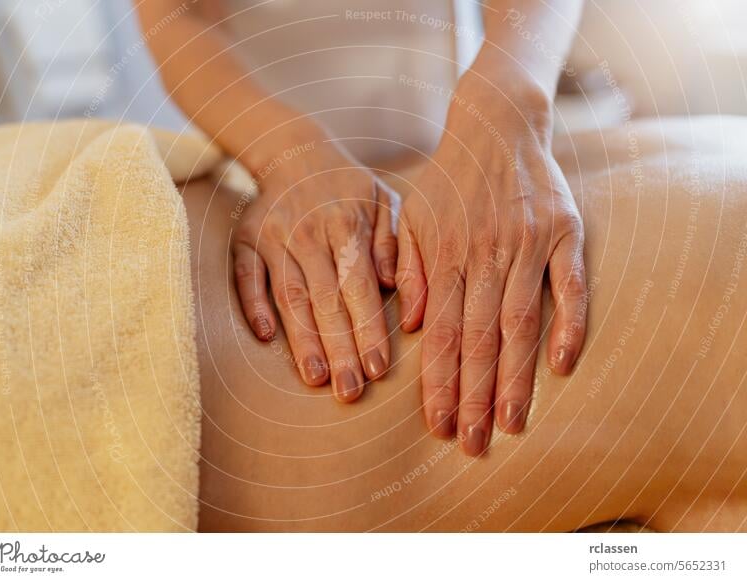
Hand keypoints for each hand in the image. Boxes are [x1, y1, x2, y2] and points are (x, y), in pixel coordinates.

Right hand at [234, 123, 398, 401]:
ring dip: (302, 339)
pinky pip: (246, 277)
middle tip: (350, 391)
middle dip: (339, 348)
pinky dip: (254, 305)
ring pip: (289, 295)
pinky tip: (266, 338)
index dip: (369, 329)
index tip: (379, 369)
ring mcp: (274, 237)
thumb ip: (392, 243)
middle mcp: (309, 232)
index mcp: (347, 224)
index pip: (360, 287)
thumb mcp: (383, 201)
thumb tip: (390, 286)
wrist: (295, 152)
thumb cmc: (349, 187)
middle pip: (325, 299)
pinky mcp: (245, 240)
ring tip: (315, 378)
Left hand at [396, 72, 587, 455]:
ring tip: (511, 423)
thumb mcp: (413, 218)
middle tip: (472, 442)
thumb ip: (409, 270)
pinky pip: (571, 284)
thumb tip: (411, 325)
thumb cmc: (448, 180)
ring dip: (516, 377)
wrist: (495, 124)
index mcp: (446, 255)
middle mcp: (487, 253)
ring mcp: (530, 242)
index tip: (437, 424)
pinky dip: (570, 323)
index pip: (440, 333)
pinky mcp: (566, 231)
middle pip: (479, 337)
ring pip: (521, 321)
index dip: (438, 382)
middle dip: (474, 395)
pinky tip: (563, 365)